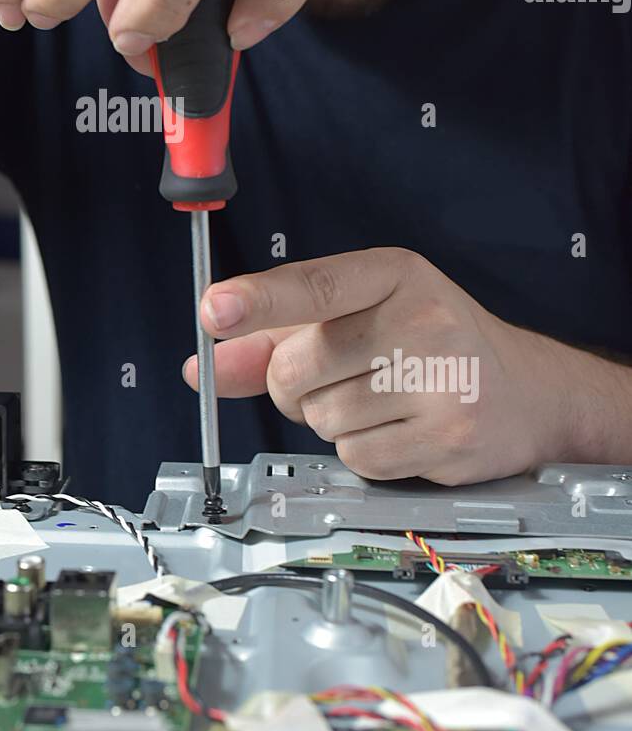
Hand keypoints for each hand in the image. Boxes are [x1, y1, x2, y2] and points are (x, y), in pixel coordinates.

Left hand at [182, 247, 598, 483]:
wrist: (525, 392)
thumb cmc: (429, 344)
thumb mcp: (357, 316)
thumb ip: (274, 338)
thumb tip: (205, 365)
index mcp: (394, 273)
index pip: (313, 286)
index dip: (258, 300)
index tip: (214, 310)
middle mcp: (422, 318)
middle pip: (298, 367)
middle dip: (292, 384)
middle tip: (332, 376)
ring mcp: (441, 379)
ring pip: (321, 418)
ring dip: (329, 418)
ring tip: (379, 399)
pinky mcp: (449, 436)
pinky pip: (355, 457)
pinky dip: (361, 451)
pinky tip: (398, 428)